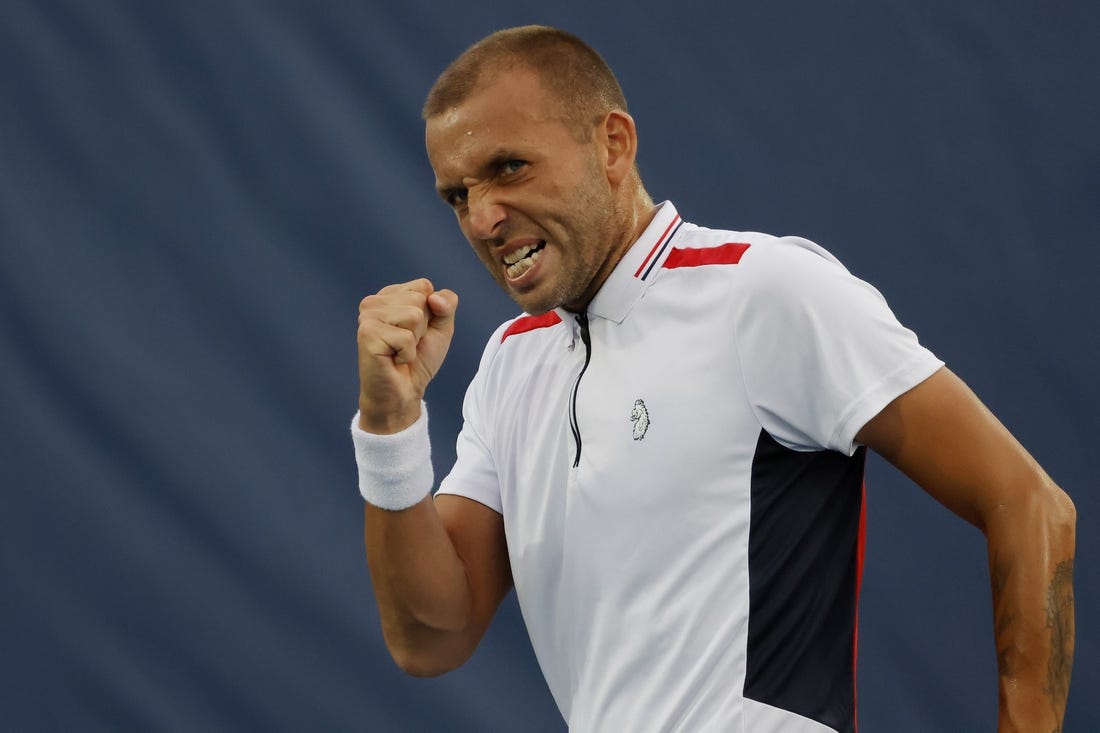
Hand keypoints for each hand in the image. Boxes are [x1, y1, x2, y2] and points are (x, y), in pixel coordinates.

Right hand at [356, 279, 457, 432]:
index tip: (416, 331)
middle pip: (419, 299)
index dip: (431, 312)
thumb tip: (433, 298)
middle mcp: (374, 302)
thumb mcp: (442, 327)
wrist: (404, 393)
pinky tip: (394, 360)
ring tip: (400, 351)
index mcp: (390, 295)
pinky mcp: (367, 334)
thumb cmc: (420, 360)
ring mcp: (368, 317)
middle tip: (407, 344)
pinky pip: (406, 337)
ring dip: (415, 340)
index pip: (424, 286)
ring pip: (414, 315)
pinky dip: (408, 354)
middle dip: (423, 327)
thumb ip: (447, 304)